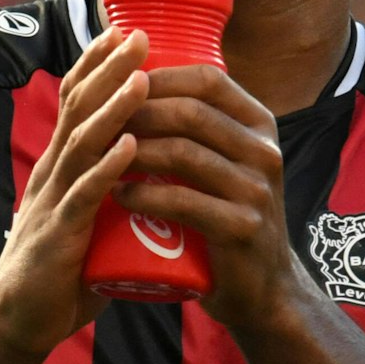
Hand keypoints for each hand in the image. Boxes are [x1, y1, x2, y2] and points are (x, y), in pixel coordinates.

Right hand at [0, 27, 149, 362]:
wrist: (14, 327)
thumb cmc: (56, 280)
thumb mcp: (87, 226)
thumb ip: (114, 202)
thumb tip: (155, 185)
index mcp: (58, 169)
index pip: (75, 105)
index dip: (97, 66)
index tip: (125, 33)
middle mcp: (51, 176)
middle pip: (78, 110)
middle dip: (109, 70)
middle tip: (139, 35)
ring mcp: (51, 204)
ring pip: (82, 144)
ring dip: (113, 108)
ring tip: (141, 77)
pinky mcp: (57, 238)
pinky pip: (84, 196)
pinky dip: (107, 168)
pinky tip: (129, 147)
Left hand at [113, 64, 300, 334]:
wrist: (260, 286)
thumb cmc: (227, 215)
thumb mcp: (228, 162)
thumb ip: (202, 126)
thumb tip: (138, 78)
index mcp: (260, 125)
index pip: (208, 80)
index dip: (160, 77)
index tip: (119, 87)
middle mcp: (265, 151)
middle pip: (192, 112)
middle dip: (138, 113)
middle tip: (99, 124)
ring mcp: (257, 190)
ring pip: (185, 153)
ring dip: (134, 152)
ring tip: (101, 157)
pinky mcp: (242, 227)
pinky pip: (184, 202)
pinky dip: (145, 195)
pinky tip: (119, 194)